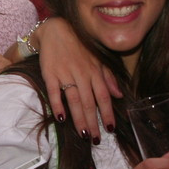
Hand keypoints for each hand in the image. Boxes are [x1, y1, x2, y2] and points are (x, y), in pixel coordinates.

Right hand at [35, 18, 121, 142]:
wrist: (56, 29)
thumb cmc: (79, 46)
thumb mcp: (97, 59)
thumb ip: (108, 77)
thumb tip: (119, 95)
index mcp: (95, 72)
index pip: (104, 96)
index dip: (108, 113)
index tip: (110, 129)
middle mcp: (82, 74)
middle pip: (90, 102)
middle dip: (94, 122)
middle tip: (96, 139)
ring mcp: (66, 73)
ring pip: (75, 100)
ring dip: (79, 118)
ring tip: (83, 135)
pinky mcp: (50, 73)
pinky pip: (54, 91)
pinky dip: (58, 105)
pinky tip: (61, 118)